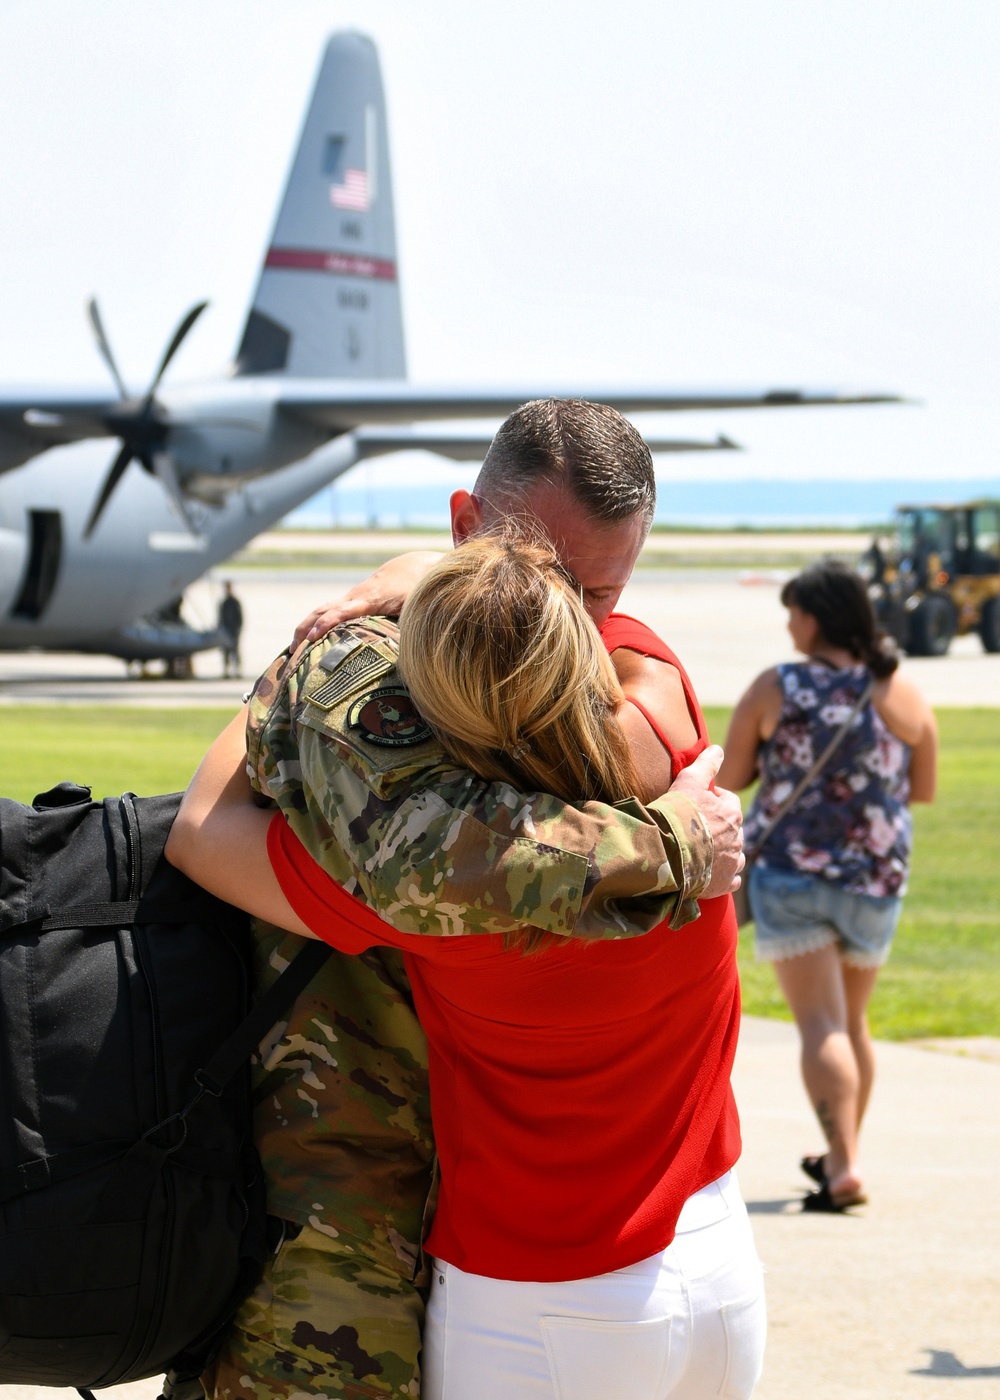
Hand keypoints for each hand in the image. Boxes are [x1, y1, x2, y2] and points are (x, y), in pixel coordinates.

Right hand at [292, 552, 446, 647]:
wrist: (413, 567)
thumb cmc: (415, 589)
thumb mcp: (416, 605)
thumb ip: (412, 622)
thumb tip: (411, 646)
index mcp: (369, 599)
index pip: (342, 611)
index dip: (327, 624)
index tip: (314, 638)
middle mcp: (354, 597)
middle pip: (322, 611)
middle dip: (305, 629)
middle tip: (293, 652)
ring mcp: (350, 598)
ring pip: (320, 611)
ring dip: (304, 628)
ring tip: (293, 652)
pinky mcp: (351, 601)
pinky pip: (327, 612)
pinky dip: (314, 624)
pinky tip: (308, 642)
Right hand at [668, 745, 744, 897]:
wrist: (664, 853)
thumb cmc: (676, 814)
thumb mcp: (689, 781)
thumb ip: (706, 764)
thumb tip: (718, 748)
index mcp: (732, 814)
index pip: (729, 801)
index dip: (714, 799)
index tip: (697, 802)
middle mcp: (737, 838)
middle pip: (732, 829)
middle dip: (718, 826)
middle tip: (695, 827)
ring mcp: (731, 862)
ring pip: (735, 854)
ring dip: (724, 851)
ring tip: (703, 852)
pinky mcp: (723, 884)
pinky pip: (731, 879)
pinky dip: (724, 875)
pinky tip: (711, 873)